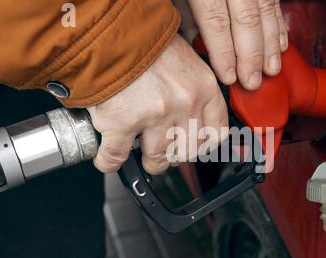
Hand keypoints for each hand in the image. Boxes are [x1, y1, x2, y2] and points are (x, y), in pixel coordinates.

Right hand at [87, 34, 228, 174]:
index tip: (194, 146)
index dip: (203, 145)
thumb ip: (194, 89)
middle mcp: (184, 104)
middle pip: (188, 151)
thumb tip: (193, 114)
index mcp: (204, 88)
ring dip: (149, 161)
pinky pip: (116, 156)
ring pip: (158, 158)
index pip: (216, 134)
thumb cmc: (146, 40)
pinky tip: (108, 159)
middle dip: (176, 155)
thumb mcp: (186, 60)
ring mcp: (154, 115)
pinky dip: (109, 161)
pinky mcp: (122, 122)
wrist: (110, 28)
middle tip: (166, 150)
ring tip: (140, 153)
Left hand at [186, 0, 287, 89]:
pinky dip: (279, 25)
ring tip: (271, 69)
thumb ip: (187, 17)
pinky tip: (281, 44)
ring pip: (266, 11)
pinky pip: (274, 2)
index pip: (216, 21)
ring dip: (270, 44)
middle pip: (246, 20)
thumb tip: (197, 45)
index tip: (229, 77)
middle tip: (252, 82)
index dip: (224, 52)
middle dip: (251, 56)